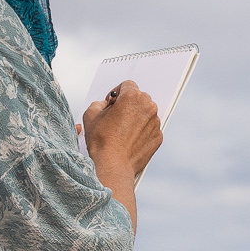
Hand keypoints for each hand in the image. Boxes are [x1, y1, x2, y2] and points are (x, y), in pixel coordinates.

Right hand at [84, 81, 162, 222]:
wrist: (112, 165)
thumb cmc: (101, 140)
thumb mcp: (90, 115)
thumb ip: (99, 103)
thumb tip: (106, 104)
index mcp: (133, 97)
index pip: (127, 85)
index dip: (116, 94)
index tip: (111, 104)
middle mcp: (148, 106)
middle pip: (138, 98)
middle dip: (128, 105)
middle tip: (115, 118)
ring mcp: (155, 122)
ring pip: (145, 113)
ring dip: (136, 118)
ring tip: (122, 131)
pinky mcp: (158, 136)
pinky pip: (150, 128)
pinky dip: (141, 131)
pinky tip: (129, 140)